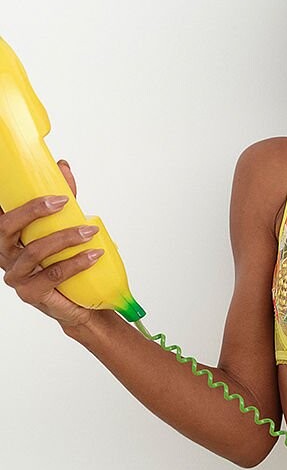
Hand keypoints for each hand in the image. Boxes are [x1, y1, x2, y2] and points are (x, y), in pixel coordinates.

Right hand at [0, 159, 100, 329]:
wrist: (80, 302)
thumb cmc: (65, 260)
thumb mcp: (62, 226)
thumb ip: (61, 199)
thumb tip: (63, 167)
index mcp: (8, 237)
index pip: (0, 216)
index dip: (3, 201)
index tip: (29, 186)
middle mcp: (6, 255)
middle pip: (5, 228)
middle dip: (32, 210)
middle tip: (62, 201)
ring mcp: (16, 276)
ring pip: (33, 251)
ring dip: (64, 238)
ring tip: (88, 231)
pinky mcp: (31, 293)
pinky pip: (52, 275)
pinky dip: (75, 262)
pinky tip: (93, 255)